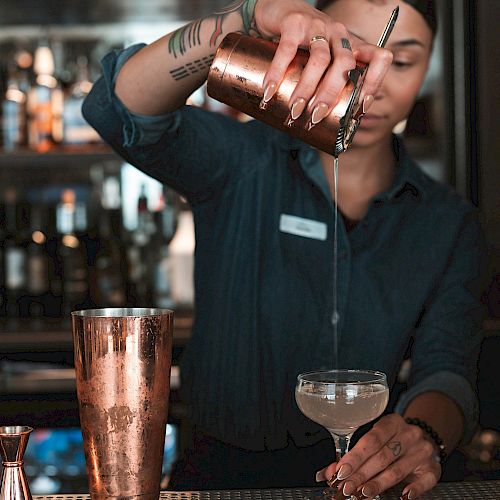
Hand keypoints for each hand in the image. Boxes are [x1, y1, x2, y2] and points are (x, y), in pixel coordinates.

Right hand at [253, 0, 391, 125]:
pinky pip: (288, 50)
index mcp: (351, 46)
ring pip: (320, 60)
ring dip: (306, 89)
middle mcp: (339, 35)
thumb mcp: (318, 62)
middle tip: (314, 117)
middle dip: (330, 95)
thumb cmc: (300, 44)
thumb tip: (312, 126)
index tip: (361, 107)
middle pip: (344, 66)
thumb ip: (320, 86)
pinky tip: (270, 91)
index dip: (375, 83)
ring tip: (294, 110)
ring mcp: (318, 26)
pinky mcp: (294, 22)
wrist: (276, 9)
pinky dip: (278, 73)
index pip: (378, 58)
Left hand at [316, 414, 441, 498]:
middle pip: (381, 457)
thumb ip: (354, 454)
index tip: (341, 470)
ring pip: (397, 470)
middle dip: (361, 474)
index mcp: (392, 422)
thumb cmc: (393, 439)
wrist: (425, 438)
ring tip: (363, 493)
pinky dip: (413, 489)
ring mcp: (422, 451)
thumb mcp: (376, 438)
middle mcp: (409, 435)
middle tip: (346, 487)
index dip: (355, 457)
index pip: (371, 440)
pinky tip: (403, 496)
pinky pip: (424, 481)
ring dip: (378, 484)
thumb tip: (329, 472)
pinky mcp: (433, 468)